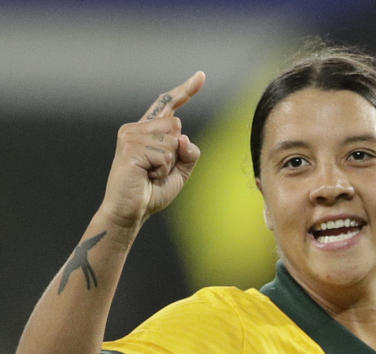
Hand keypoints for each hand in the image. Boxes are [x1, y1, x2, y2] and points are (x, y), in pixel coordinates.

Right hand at [100, 71, 205, 226]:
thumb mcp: (180, 171)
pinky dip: (163, 169)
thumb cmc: (152, 191)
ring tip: (150, 174)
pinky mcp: (130, 147)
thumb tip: (183, 138)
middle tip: (157, 171)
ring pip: (172, 140)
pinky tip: (146, 176)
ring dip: (168, 163)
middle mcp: (136, 128)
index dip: (186, 91)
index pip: (169, 105)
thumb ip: (188, 152)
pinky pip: (165, 154)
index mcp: (148, 131)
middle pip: (176, 125)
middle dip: (176, 153)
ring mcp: (131, 135)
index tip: (201, 76)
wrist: (131, 211)